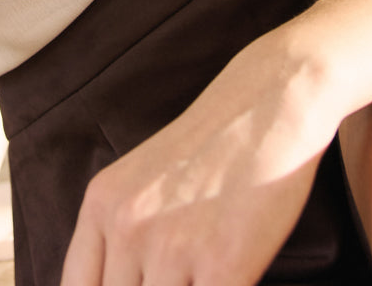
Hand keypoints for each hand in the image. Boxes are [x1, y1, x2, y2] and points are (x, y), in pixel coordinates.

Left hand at [60, 42, 333, 285]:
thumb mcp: (143, 179)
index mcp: (102, 205)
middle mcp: (127, 226)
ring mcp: (173, 246)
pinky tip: (232, 282)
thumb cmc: (212, 147)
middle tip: (175, 284)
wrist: (269, 104)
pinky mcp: (224, 263)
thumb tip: (119, 282)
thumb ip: (119, 234)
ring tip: (199, 279)